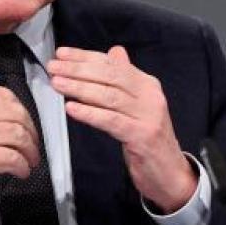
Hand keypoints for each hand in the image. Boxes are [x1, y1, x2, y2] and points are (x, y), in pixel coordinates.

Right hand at [0, 55, 41, 210]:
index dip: (21, 112)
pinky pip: (10, 158)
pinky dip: (21, 165)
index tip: (24, 125)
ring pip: (17, 136)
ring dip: (29, 151)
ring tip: (29, 160)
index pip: (5, 97)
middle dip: (31, 133)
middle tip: (32, 146)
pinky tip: (20, 170)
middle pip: (16, 116)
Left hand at [47, 46, 196, 211]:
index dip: (86, 57)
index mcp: (147, 84)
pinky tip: (72, 109)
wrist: (170, 172)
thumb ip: (127, 78)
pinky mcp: (141, 136)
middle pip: (110, 76)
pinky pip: (111, 121)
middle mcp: (150, 96)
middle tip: (55, 67)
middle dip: (78, 70)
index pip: (113, 64)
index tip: (62, 54)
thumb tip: (115, 52)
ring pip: (109, 97)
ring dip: (79, 88)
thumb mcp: (139, 104)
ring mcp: (147, 116)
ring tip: (58, 84)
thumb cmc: (149, 138)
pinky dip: (90, 113)